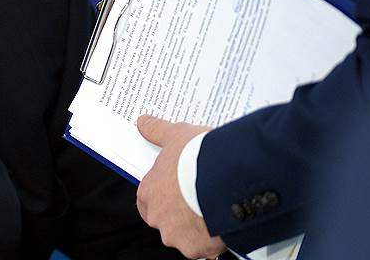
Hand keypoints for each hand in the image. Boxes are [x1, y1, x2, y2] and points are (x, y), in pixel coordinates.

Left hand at [136, 115, 226, 258]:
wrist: (226, 179)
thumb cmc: (197, 158)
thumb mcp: (176, 135)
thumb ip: (157, 131)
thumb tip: (143, 122)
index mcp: (148, 193)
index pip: (148, 199)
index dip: (165, 194)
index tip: (179, 188)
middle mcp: (158, 218)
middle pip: (166, 219)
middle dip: (181, 212)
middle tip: (200, 197)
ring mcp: (177, 236)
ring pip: (185, 235)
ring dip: (197, 226)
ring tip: (214, 208)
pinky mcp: (198, 249)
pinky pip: (205, 247)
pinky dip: (213, 238)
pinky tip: (223, 222)